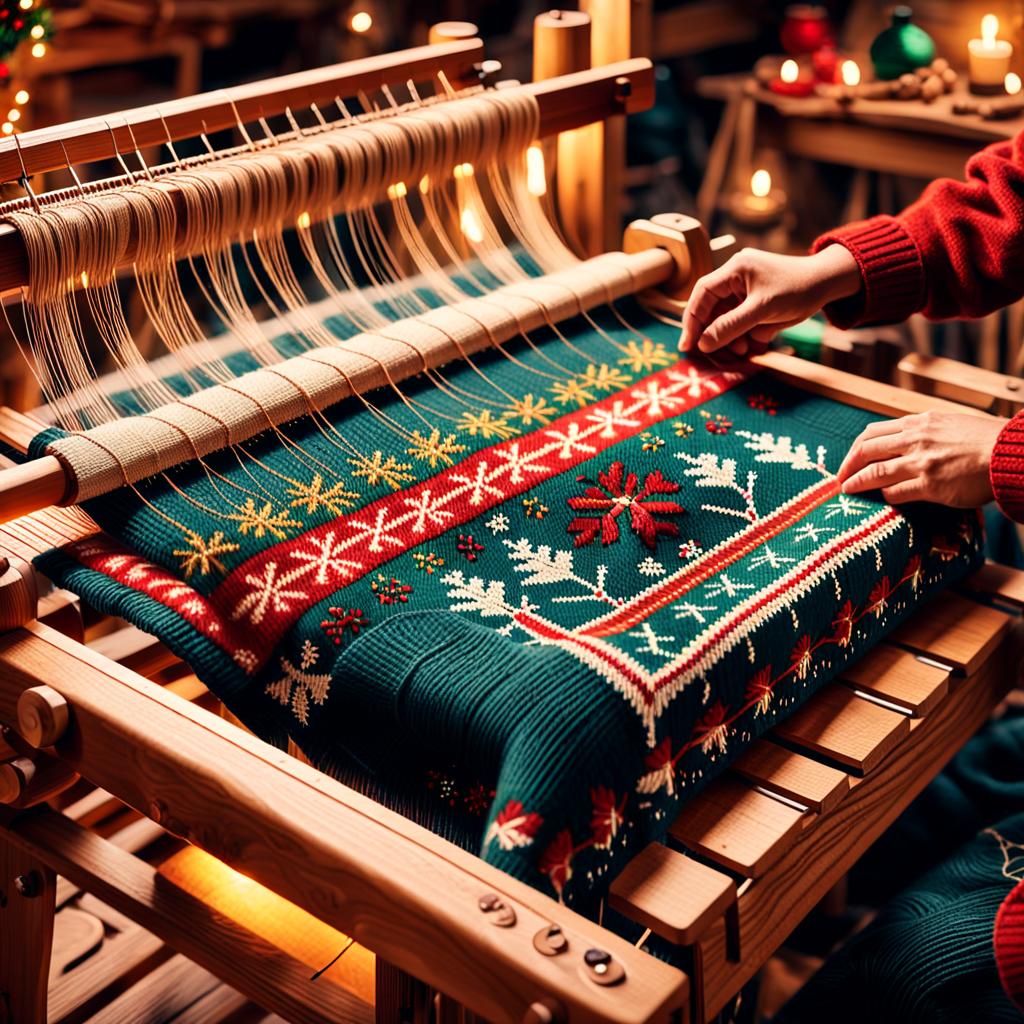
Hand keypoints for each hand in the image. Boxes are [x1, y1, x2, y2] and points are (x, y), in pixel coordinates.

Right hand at [681, 244, 861, 355]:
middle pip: (711, 306)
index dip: (692, 320)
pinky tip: (749, 345)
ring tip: (739, 351)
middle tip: (706, 353)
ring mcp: (745, 288)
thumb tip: (703, 344)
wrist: (828, 284)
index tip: (688, 345)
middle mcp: (736, 276)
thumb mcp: (762, 310)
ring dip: (728, 336)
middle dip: (711, 331)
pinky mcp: (754, 300)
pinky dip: (741, 334)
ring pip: (725, 316)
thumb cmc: (798, 290)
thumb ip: (731, 326)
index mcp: (735, 269)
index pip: (702, 294)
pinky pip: (739, 319)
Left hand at [837, 410, 1006, 506]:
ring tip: (847, 489)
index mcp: (919, 423)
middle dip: (847, 465)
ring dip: (856, 482)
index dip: (856, 448)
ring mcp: (921, 462)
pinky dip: (884, 496)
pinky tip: (882, 499)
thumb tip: (902, 441)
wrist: (1010, 452)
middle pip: (866, 450)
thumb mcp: (949, 423)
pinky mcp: (930, 485)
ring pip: (874, 472)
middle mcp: (915, 439)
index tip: (849, 459)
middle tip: (840, 478)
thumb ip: (924, 431)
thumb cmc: (985, 440)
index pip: (873, 432)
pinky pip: (895, 492)